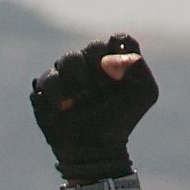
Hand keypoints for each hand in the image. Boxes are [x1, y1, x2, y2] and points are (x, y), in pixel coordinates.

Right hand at [30, 33, 158, 182]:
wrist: (96, 150)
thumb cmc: (121, 120)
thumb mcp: (144, 93)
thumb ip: (137, 66)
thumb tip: (108, 57)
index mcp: (114, 59)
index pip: (119, 40)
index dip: (119, 53)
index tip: (119, 76)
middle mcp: (89, 61)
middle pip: (93, 48)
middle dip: (98, 69)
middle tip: (100, 90)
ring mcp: (65, 72)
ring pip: (68, 60)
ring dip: (77, 80)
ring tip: (80, 100)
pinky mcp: (45, 87)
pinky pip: (48, 80)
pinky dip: (57, 94)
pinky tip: (63, 108)